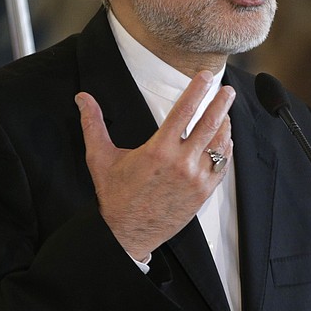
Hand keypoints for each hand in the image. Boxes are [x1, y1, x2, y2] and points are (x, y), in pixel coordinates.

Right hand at [74, 70, 235, 261]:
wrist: (127, 233)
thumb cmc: (115, 195)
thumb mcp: (100, 157)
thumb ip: (93, 124)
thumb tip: (82, 98)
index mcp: (158, 150)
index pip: (184, 111)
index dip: (197, 90)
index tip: (206, 77)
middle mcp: (181, 163)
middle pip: (210, 124)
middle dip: (221, 103)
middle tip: (228, 90)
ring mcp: (195, 179)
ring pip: (219, 145)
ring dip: (225, 126)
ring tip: (226, 113)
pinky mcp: (203, 193)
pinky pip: (222, 166)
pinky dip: (226, 150)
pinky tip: (225, 140)